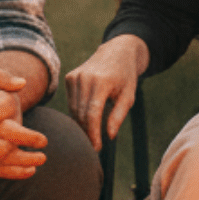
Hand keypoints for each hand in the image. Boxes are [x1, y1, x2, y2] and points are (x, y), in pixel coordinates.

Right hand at [65, 35, 147, 149]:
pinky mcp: (69, 77)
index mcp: (102, 81)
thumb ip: (118, 116)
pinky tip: (87, 119)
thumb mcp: (128, 96)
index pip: (92, 113)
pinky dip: (78, 113)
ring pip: (73, 109)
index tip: (97, 147)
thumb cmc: (125, 76)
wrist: (116, 52)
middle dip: (87, 132)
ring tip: (92, 134)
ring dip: (81, 124)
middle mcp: (85, 78)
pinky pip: (71, 102)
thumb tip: (109, 136)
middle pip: (81, 114)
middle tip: (95, 146)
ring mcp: (75, 76)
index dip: (93, 133)